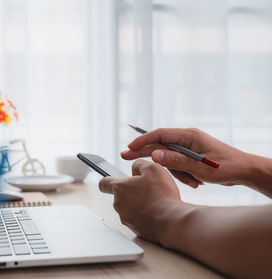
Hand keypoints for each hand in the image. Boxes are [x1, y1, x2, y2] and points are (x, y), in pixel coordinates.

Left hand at [99, 159, 180, 241]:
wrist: (170, 221)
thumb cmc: (161, 196)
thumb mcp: (153, 169)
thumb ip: (139, 165)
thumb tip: (135, 168)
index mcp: (120, 188)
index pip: (104, 183)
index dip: (107, 180)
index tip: (110, 180)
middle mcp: (119, 204)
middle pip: (120, 195)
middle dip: (132, 191)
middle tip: (147, 189)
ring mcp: (126, 218)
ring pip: (129, 208)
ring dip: (138, 204)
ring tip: (155, 201)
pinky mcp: (135, 229)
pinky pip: (137, 219)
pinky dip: (144, 215)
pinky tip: (157, 212)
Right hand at [121, 128, 250, 187]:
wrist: (245, 172)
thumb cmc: (226, 166)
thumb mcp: (199, 166)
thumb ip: (176, 160)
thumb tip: (154, 154)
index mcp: (189, 136)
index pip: (160, 134)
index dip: (143, 140)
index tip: (130, 146)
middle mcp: (187, 139)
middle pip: (159, 144)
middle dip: (144, 152)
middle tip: (124, 155)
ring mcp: (189, 148)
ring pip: (170, 159)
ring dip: (178, 173)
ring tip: (193, 182)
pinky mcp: (191, 157)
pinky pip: (179, 165)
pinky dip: (184, 175)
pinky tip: (196, 182)